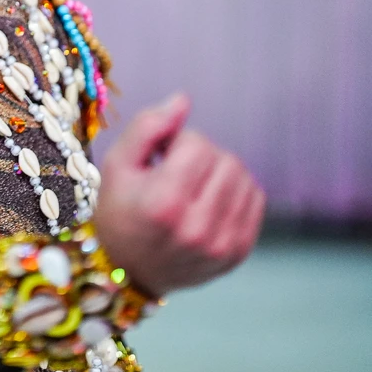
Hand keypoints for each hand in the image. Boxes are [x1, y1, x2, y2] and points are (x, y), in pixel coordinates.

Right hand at [94, 94, 264, 296]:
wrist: (127, 271)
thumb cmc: (118, 212)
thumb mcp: (116, 165)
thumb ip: (147, 127)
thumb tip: (183, 100)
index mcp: (164, 203)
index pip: (197, 144)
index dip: (176, 142)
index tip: (159, 157)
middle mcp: (197, 226)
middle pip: (225, 159)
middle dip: (201, 155)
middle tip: (175, 171)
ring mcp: (222, 243)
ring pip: (244, 177)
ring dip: (220, 171)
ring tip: (193, 185)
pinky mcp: (238, 252)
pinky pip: (255, 199)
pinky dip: (236, 191)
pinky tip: (210, 199)